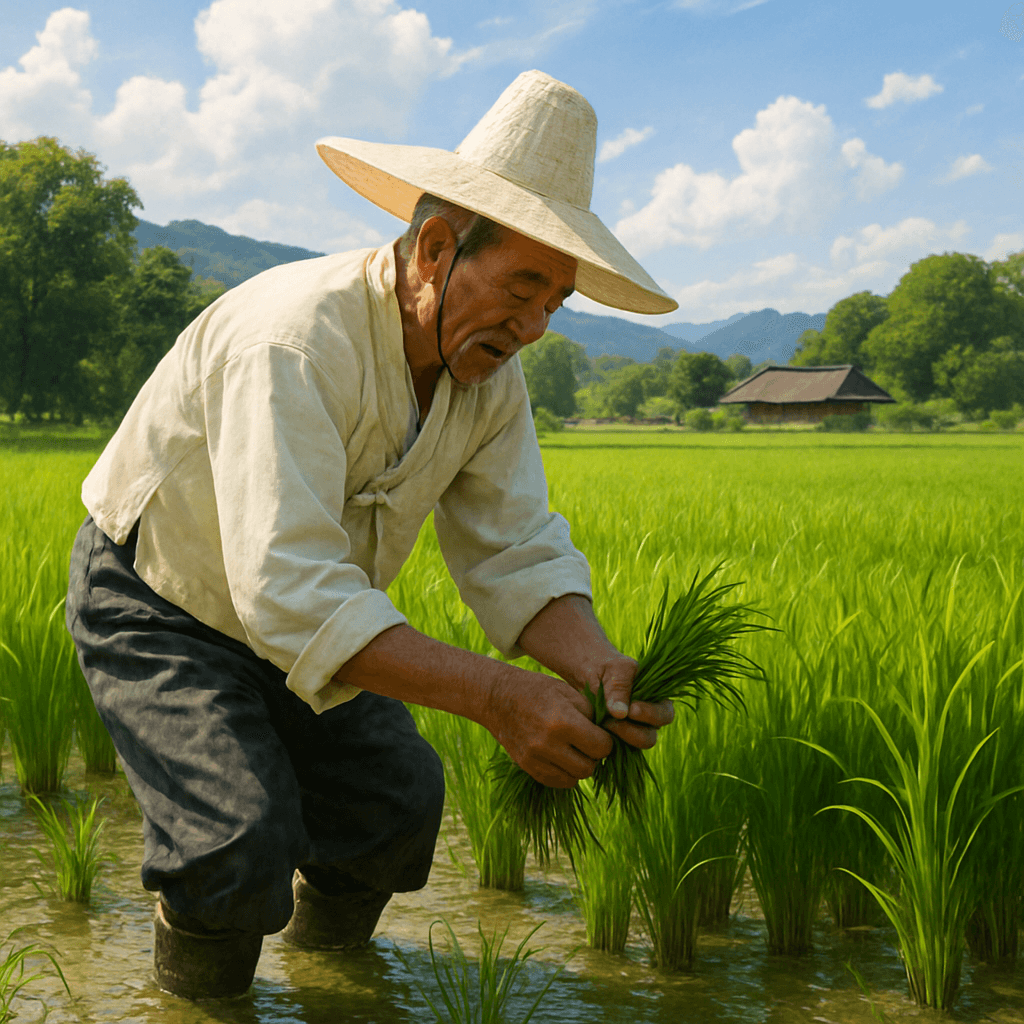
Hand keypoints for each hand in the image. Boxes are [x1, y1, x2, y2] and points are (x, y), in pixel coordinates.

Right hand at [485, 666, 613, 788]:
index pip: (601, 747)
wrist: (498, 697)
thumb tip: (609, 735)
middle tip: (588, 743)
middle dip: (593, 756)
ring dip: (579, 766)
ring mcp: (535, 758)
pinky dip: (564, 773)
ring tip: (575, 749)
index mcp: (562, 721)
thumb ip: (592, 715)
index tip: (600, 733)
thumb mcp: (569, 692)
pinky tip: (562, 757)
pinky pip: (557, 782)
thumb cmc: (539, 690)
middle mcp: (548, 744)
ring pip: (574, 778)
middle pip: (589, 767)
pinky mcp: (527, 767)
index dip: (606, 741)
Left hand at [574, 651, 674, 750]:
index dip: (651, 715)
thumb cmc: (605, 665)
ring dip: (616, 737)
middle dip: (630, 731)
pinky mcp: (614, 740)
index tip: (632, 709)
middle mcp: (647, 720)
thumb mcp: (615, 669)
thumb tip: (621, 714)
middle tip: (611, 719)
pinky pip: (614, 750)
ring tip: (601, 720)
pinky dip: (605, 742)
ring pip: (629, 747)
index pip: (665, 715)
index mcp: (657, 699)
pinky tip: (596, 728)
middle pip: (649, 738)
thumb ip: (620, 688)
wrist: (584, 672)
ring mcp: (630, 732)